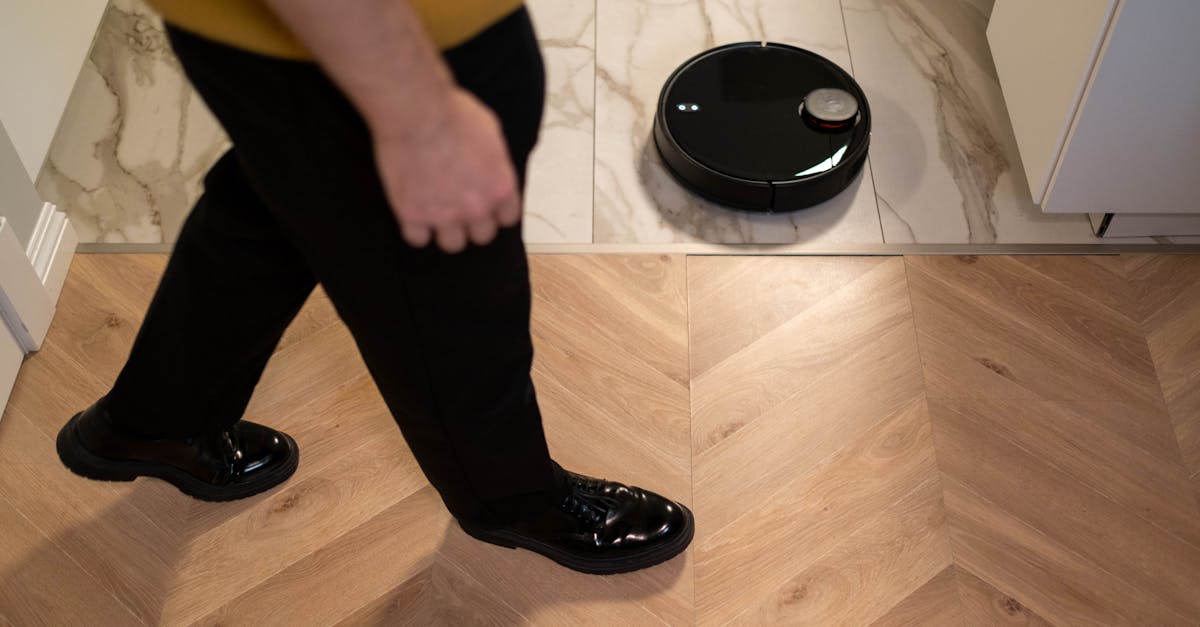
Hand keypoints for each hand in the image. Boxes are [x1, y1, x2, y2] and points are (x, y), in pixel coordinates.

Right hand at [372, 89, 520, 252]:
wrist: (417, 112)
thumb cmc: (454, 112)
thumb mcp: (491, 131)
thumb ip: (495, 159)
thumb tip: (491, 165)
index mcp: (500, 188)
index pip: (507, 218)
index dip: (496, 211)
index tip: (487, 205)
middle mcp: (477, 208)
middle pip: (482, 235)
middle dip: (473, 222)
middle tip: (460, 207)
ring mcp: (444, 215)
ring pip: (452, 244)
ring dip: (446, 231)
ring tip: (436, 215)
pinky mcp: (412, 215)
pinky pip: (417, 239)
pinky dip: (415, 230)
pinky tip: (413, 214)